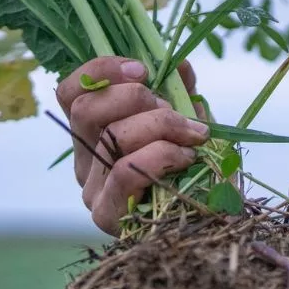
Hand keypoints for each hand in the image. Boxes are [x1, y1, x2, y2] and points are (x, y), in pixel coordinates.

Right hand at [56, 57, 208, 234]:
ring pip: (110, 138)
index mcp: (94, 134)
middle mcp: (85, 161)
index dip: (101, 71)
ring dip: (161, 126)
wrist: (217, 224)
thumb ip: (181, 94)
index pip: (71, 92)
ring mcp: (93, 190)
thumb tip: (179, 63)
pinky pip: (124, 171)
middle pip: (86, 110)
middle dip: (137, 98)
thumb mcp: (190, 123)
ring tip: (193, 136)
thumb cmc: (201, 173)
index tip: (142, 70)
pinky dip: (161, 155)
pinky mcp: (107, 216)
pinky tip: (187, 159)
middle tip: (174, 110)